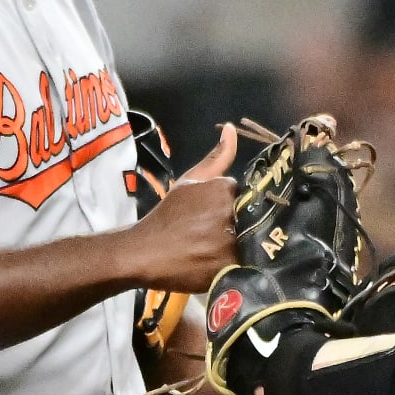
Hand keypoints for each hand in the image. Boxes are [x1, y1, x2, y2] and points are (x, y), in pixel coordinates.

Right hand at [128, 124, 238, 292]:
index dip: (236, 207)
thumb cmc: (168, 215)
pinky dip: (234, 263)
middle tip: (215, 235)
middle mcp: (232, 212)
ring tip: (215, 250)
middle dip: (238, 225)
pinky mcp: (229, 265)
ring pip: (249, 241)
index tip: (220, 217)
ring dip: (237, 244)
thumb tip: (232, 128)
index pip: (248, 196)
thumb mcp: (190, 181)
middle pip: (250, 218)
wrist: (144, 251)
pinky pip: (244, 263)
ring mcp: (231, 240)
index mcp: (225, 189)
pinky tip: (218, 263)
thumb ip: (217, 157)